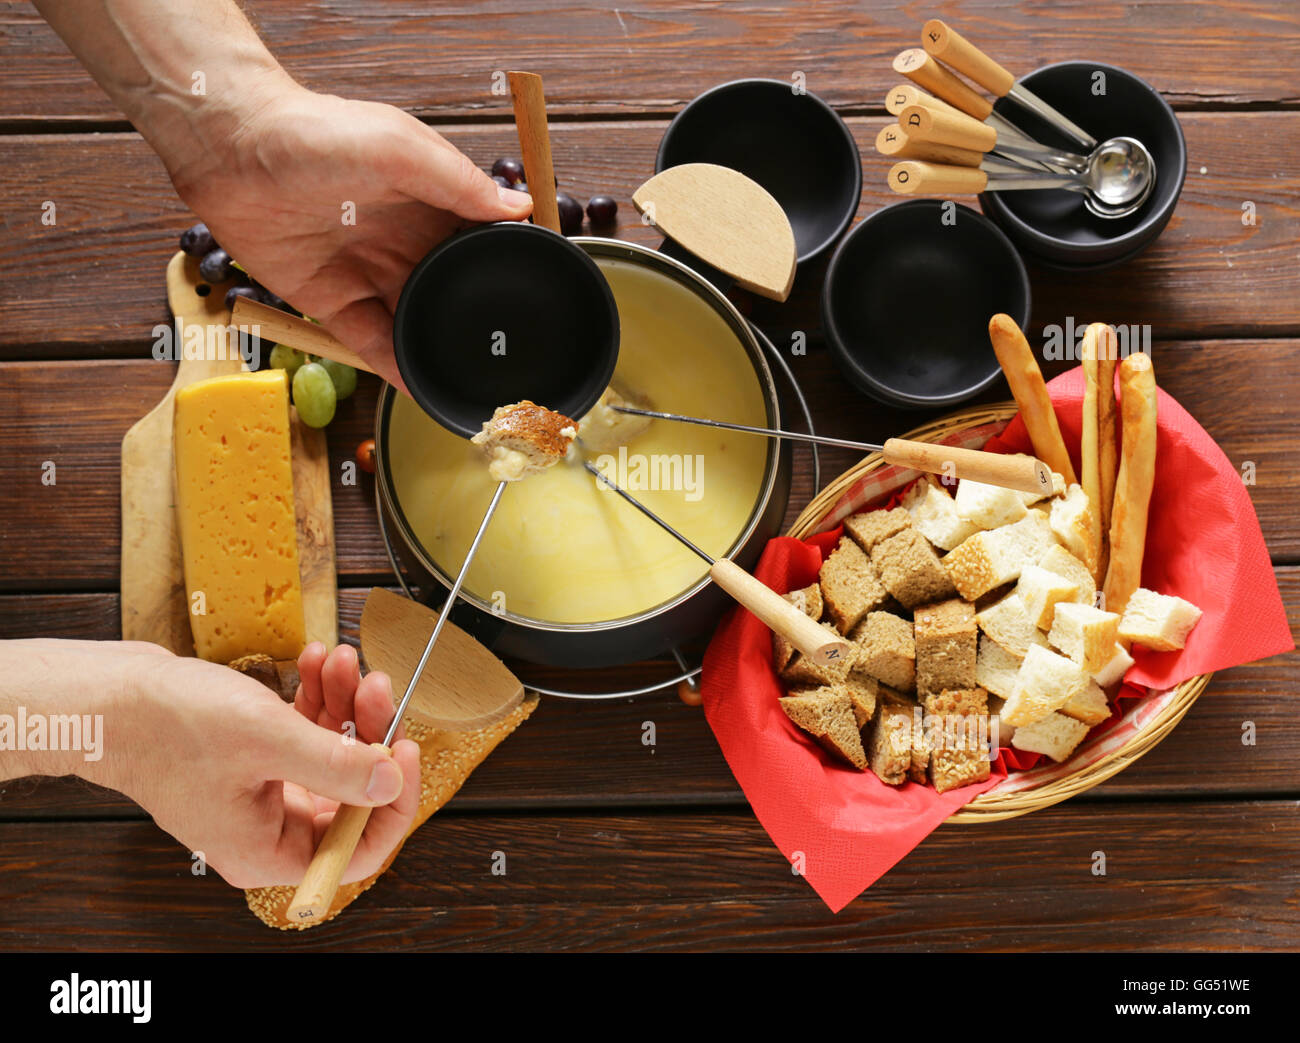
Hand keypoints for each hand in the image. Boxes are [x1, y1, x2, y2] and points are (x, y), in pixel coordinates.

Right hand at [100, 641, 420, 888]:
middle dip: (368, 730)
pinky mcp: (254, 759)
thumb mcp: (265, 739)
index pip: (358, 848)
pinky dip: (316, 697)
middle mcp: (269, 830)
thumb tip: (392, 782)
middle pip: (351, 791)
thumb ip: (336, 764)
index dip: (393, 800)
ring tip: (342, 660)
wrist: (107, 696)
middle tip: (375, 682)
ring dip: (345, 703)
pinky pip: (305, 733)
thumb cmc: (167, 725)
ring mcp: (262, 793)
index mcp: (270, 850)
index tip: (406, 747)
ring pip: (332, 753)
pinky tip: (317, 662)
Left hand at [172, 84, 532, 388]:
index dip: (502, 262)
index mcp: (426, 199)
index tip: (533, 291)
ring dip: (439, 347)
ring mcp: (366, 271)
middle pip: (449, 287)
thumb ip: (459, 182)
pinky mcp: (329, 299)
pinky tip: (421, 386)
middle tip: (508, 353)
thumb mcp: (401, 148)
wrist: (231, 148)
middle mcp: (401, 238)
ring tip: (471, 380)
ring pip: (415, 320)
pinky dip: (396, 366)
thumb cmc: (314, 132)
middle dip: (474, 315)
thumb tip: (519, 206)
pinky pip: (371, 341)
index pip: (477, 236)